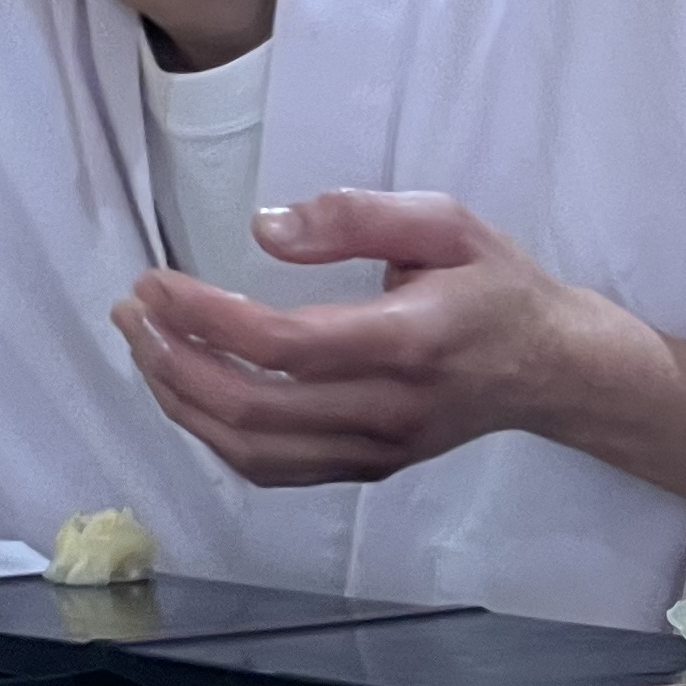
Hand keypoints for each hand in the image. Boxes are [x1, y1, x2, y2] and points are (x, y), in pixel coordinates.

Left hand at [109, 191, 664, 488]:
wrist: (552, 368)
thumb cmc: (495, 286)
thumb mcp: (443, 221)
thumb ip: (356, 216)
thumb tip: (265, 229)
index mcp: (409, 342)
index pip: (285, 345)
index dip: (205, 317)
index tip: (156, 282)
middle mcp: (388, 410)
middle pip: (252, 408)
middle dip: (172, 359)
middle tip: (133, 311)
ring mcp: (376, 450)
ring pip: (251, 449)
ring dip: (181, 401)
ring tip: (146, 348)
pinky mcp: (366, 470)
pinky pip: (272, 469)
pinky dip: (215, 434)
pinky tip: (188, 390)